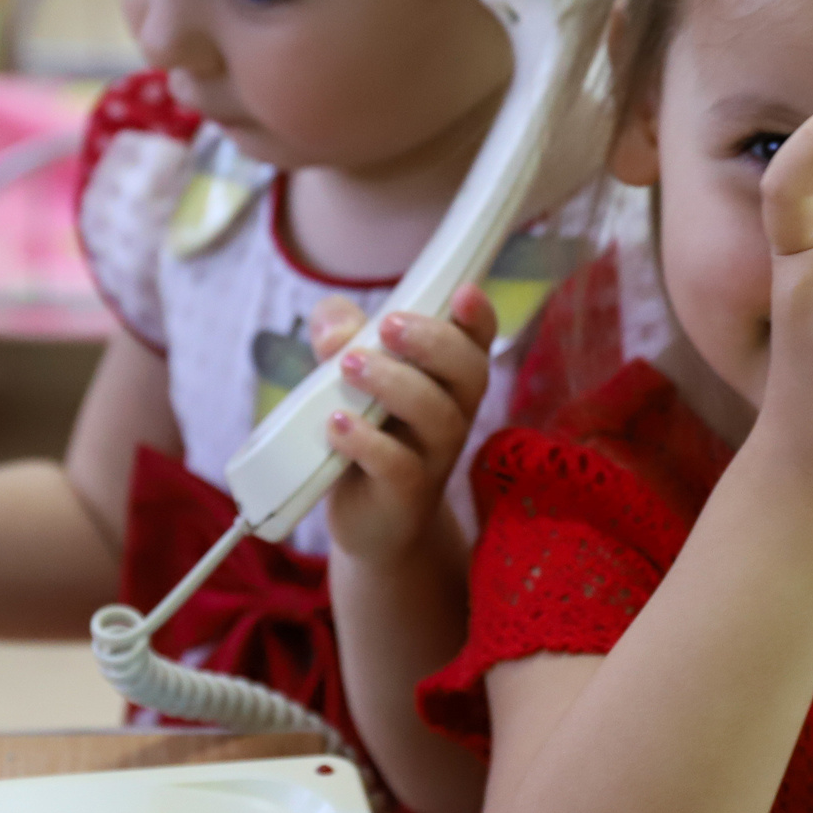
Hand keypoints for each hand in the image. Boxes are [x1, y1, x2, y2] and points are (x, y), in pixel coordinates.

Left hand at [312, 286, 498, 561]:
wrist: (370, 519)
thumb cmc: (368, 432)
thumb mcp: (347, 378)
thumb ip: (340, 337)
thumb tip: (334, 329)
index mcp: (447, 377)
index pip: (478, 340)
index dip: (479, 316)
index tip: (463, 293)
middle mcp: (454, 412)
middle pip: (469, 370)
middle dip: (432, 341)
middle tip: (388, 324)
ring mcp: (436, 455)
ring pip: (435, 414)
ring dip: (392, 383)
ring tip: (347, 367)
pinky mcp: (407, 493)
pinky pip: (398, 464)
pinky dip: (366, 441)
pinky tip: (337, 424)